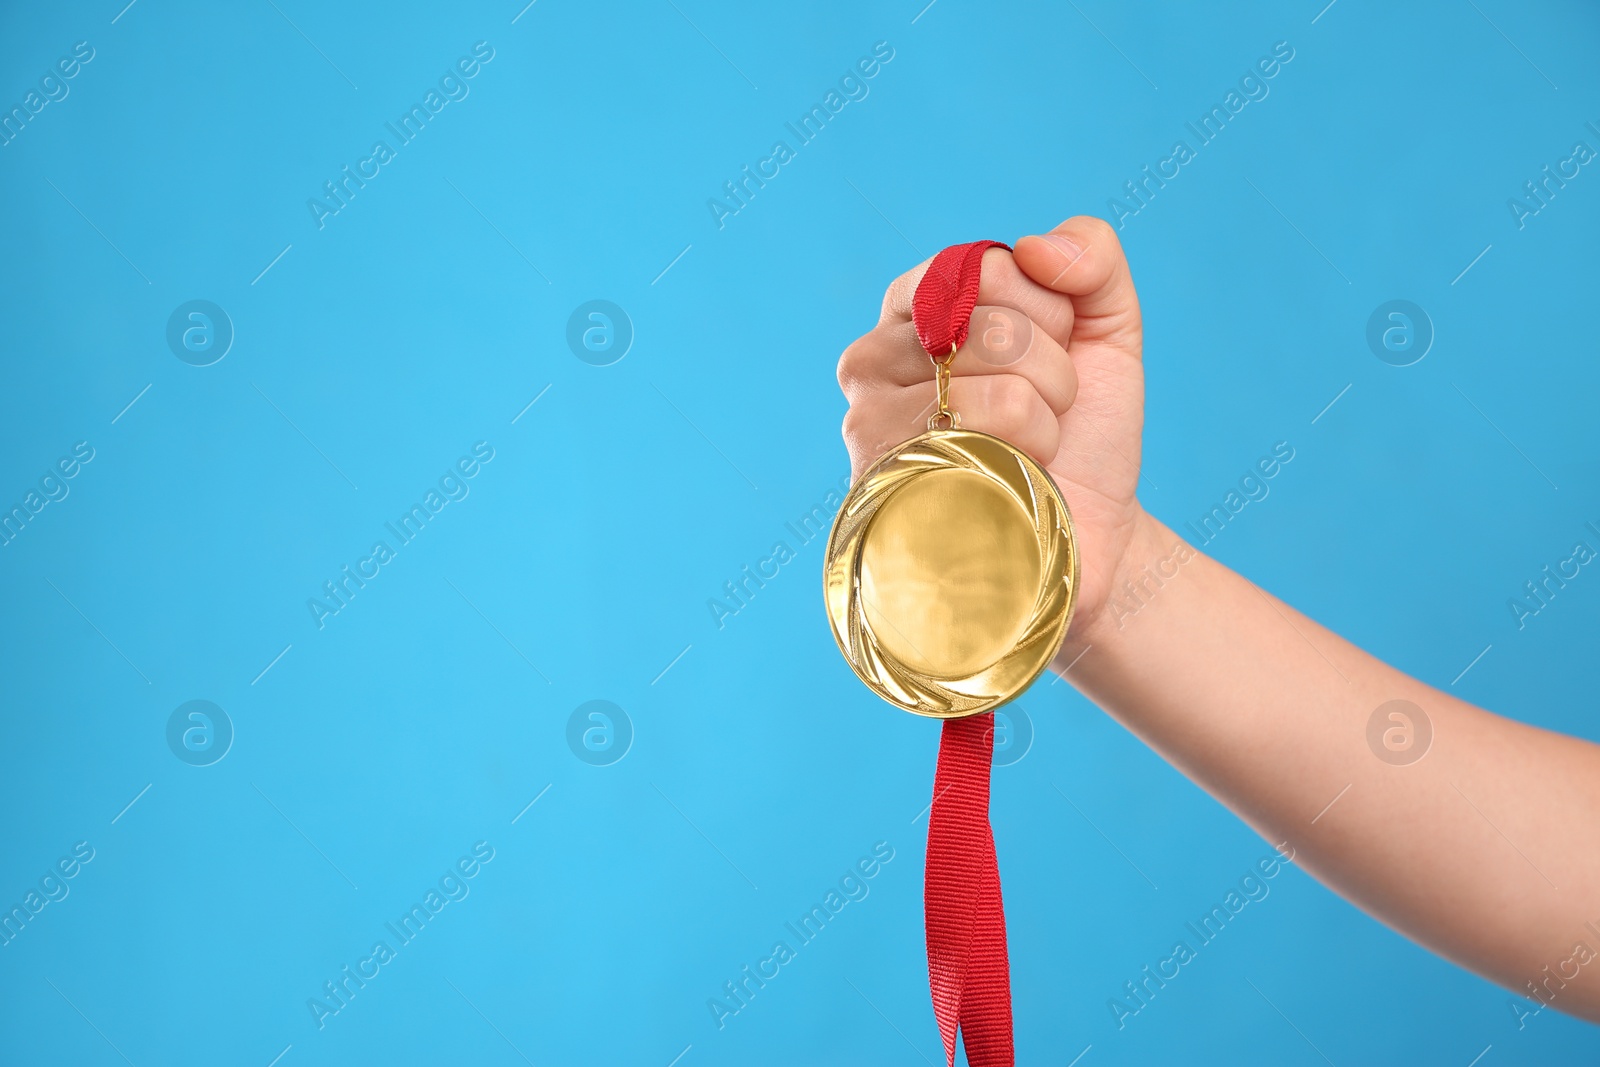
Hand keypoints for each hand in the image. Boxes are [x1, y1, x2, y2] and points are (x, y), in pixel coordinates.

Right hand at [835, 217, 1147, 645]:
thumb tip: (1037, 246)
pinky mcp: (886, 482)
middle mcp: (873, 359)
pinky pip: (984, 438)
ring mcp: (869, 424)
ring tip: (1027, 454)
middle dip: (1053, 373)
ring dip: (1045, 424)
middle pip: (992, 324)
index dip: (1050, 315)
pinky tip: (1006, 484)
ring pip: (994, 384)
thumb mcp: (1106, 330)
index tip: (1051, 356)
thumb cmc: (1086, 433)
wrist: (1093, 535)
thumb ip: (1091, 261)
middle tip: (1043, 415)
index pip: (987, 269)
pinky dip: (1029, 461)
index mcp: (915, 307)